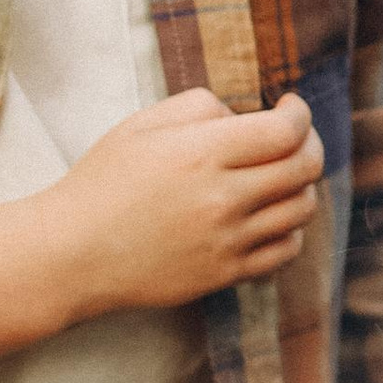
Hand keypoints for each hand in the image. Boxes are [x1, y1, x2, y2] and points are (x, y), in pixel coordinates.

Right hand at [0, 88, 324, 358]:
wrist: (72, 253)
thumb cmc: (102, 182)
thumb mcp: (141, 124)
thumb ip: (200, 107)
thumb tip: (244, 117)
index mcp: (202, 153)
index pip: (285, 131)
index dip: (300, 114)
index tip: (290, 108)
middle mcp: (223, 198)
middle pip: (304, 168)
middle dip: (309, 144)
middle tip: (295, 138)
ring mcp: (227, 241)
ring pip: (301, 210)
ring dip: (300, 186)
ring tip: (279, 176)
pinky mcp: (225, 274)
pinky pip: (285, 251)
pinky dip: (289, 229)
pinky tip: (269, 216)